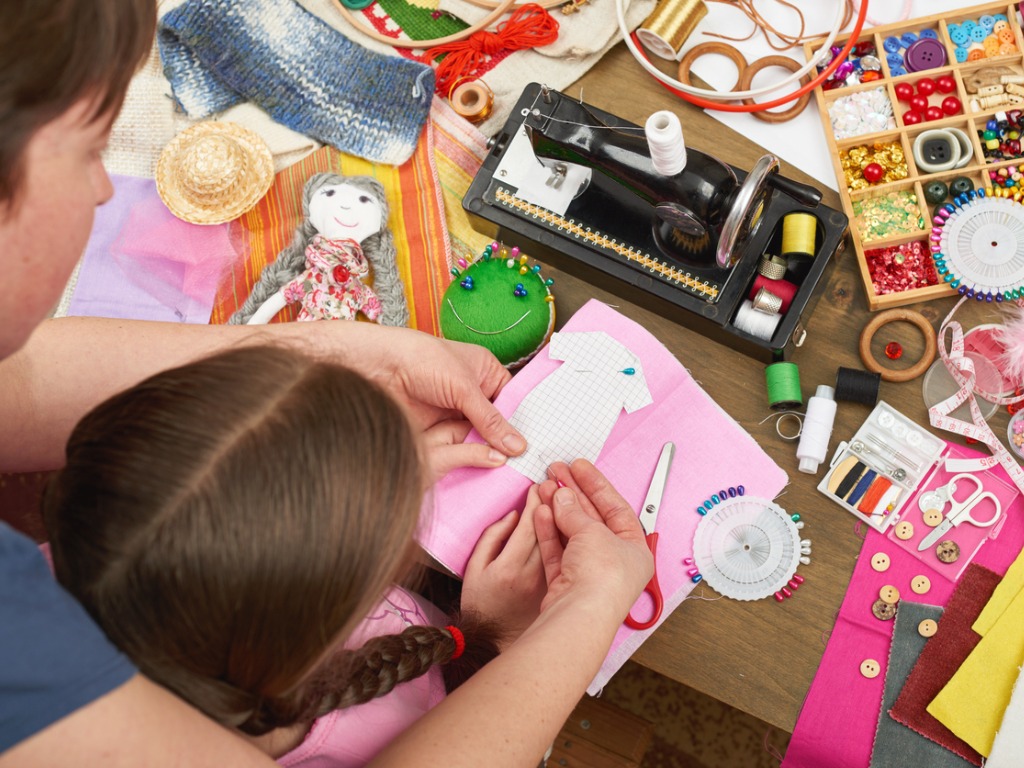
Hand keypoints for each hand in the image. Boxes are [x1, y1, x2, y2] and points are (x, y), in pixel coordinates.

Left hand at [342, 326, 525, 473]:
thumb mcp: (464, 388)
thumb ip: (490, 419)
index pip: (513, 400)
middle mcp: (473, 394)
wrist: (378, 369)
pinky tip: (486, 472)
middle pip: (499, 423)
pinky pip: (461, 448)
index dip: (525, 421)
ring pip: (481, 438)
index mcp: (485, 372)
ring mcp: (456, 414)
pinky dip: (471, 458)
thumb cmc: (422, 361)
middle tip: (528, 464)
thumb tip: (518, 445)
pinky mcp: (439, 432)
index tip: (538, 444)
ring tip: (513, 472)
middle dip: (509, 441)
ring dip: (491, 452)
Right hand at [461, 486, 546, 644]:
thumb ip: (492, 538)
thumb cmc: (483, 608)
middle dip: (559, 499)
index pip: (538, 523)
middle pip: (557, 528)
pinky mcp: (558, 584)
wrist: (502, 644)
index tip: (538, 485)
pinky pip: (558, 552)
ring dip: (560, 512)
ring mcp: (553, 579)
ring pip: (562, 537)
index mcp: (513, 570)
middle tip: (553, 479)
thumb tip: (515, 517)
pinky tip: (548, 514)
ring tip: (551, 490)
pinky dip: (554, 533)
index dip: (539, 501)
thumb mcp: (475, 571)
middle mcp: (538, 574)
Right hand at [534, 460, 651, 618]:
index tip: (579, 467)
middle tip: (556, 471)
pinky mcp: (566, 583)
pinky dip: (549, 529)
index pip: (616, 508)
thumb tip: (562, 496)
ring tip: (545, 486)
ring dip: (558, 509)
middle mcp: (614, 562)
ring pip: (572, 533)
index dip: (597, 485)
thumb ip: (575, 511)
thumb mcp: (593, 531)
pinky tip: (541, 510)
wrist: (580, 614)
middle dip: (573, 494)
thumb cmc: (602, 578)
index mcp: (634, 550)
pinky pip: (558, 549)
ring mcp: (589, 573)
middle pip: (592, 519)